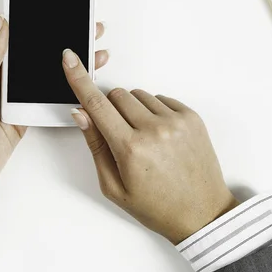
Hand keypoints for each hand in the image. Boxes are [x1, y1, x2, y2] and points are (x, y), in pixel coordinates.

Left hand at [0, 16, 109, 214]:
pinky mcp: (19, 121)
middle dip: (57, 43)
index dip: (33, 24)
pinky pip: (43, 103)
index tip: (58, 11)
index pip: (11, 37)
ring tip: (91, 56)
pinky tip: (78, 87)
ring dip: (63, 68)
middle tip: (86, 31)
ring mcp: (9, 102)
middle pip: (31, 56)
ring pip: (41, 78)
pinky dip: (61, 95)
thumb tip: (1, 21)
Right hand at [62, 49, 237, 244]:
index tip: (70, 58)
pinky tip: (160, 137)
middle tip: (120, 135)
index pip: (97, 105)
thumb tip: (82, 114)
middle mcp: (154, 130)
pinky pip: (160, 98)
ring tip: (144, 139)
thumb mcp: (114, 186)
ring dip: (133, 110)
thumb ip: (96, 146)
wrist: (202, 213)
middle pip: (116, 95)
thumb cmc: (157, 206)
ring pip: (138, 94)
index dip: (79, 79)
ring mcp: (176, 121)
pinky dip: (154, 112)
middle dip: (110, 109)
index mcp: (131, 149)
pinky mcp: (191, 117)